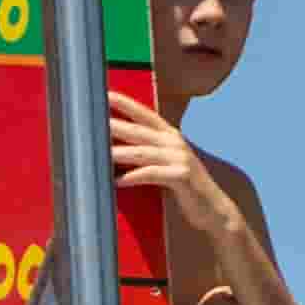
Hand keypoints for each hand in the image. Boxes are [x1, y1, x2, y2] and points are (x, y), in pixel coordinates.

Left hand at [106, 90, 209, 207]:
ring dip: (119, 153)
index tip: (103, 94)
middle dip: (113, 125)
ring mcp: (179, 159)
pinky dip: (132, 177)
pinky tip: (117, 182)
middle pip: (138, 131)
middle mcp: (174, 143)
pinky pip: (151, 174)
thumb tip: (118, 149)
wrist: (214, 210)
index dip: (124, 103)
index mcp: (171, 136)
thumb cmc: (188, 188)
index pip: (144, 114)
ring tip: (98, 154)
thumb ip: (150, 153)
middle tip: (90, 121)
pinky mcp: (181, 177)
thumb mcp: (169, 164)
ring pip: (142, 152)